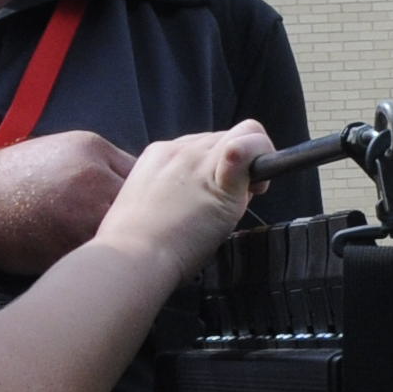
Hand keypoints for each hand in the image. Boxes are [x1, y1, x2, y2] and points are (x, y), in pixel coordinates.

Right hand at [0, 128, 130, 273]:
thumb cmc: (15, 175)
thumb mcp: (64, 149)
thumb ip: (105, 162)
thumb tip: (140, 184)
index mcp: (94, 152)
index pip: (142, 175)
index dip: (142, 194)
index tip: (140, 205)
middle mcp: (93, 183)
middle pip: (138, 208)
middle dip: (135, 219)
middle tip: (127, 228)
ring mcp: (82, 220)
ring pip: (122, 234)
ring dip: (119, 240)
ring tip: (110, 243)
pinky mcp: (69, 251)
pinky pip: (99, 255)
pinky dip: (98, 257)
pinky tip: (90, 255)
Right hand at [89, 120, 264, 283]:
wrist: (132, 258)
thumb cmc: (138, 247)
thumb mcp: (149, 209)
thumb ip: (174, 194)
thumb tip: (202, 198)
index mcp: (159, 156)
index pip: (202, 145)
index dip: (216, 164)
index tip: (214, 191)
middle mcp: (179, 150)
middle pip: (225, 138)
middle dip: (238, 163)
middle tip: (234, 199)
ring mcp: (198, 160)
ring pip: (245, 133)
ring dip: (254, 161)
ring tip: (243, 196)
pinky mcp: (218, 178)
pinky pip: (249, 147)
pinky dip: (260, 155)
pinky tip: (257, 184)